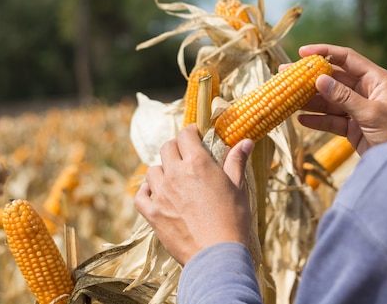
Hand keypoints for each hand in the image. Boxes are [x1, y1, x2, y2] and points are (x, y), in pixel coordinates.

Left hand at [134, 124, 254, 264]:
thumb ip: (237, 161)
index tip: (195, 134)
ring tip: (173, 176)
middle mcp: (175, 174)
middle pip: (167, 148)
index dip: (190, 131)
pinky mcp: (152, 214)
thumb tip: (246, 142)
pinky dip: (145, 190)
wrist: (217, 255)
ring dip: (162, 169)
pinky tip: (153, 192)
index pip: (185, 135)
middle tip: (185, 154)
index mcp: (197, 163)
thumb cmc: (233, 219)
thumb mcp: (239, 187)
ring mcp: (161, 194)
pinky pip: (140, 195)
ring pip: (152, 170)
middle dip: (176, 147)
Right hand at [297, 44, 386, 154]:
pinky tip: (300, 119)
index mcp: (377, 80)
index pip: (347, 59)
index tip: (302, 52)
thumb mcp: (371, 114)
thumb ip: (344, 97)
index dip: (325, 53)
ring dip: (310, 100)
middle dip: (310, 78)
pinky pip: (332, 120)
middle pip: (334, 80)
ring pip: (330, 101)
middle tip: (285, 74)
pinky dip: (318, 120)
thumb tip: (319, 80)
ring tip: (287, 98)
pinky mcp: (355, 128)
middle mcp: (367, 91)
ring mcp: (360, 110)